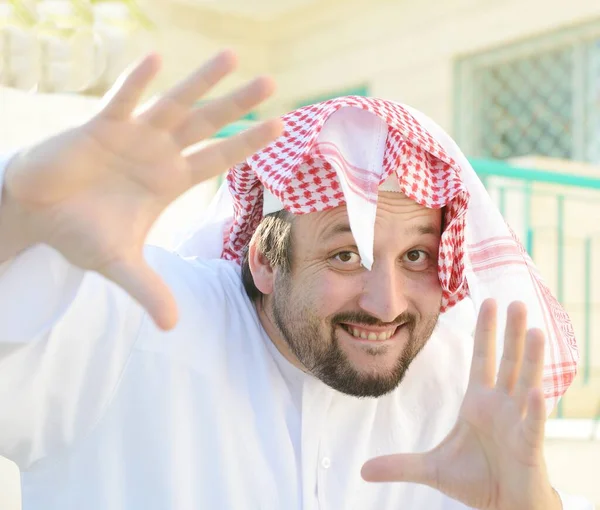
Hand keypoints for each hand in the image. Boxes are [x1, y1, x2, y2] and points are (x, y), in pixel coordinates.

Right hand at [1, 50, 282, 329]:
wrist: (38, 214)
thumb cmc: (81, 232)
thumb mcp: (119, 264)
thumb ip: (148, 289)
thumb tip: (172, 327)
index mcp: (171, 181)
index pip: (219, 159)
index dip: (248, 144)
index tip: (279, 125)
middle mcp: (159, 153)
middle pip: (207, 124)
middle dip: (237, 104)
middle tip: (271, 82)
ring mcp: (132, 136)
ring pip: (174, 104)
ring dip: (201, 81)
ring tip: (232, 56)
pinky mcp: (99, 127)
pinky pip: (122, 101)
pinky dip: (137, 84)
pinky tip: (156, 61)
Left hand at [361, 300, 561, 509]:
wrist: (503, 508)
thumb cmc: (476, 480)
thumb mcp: (432, 469)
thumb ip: (400, 464)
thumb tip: (363, 471)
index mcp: (479, 402)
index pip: (483, 359)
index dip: (485, 331)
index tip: (489, 302)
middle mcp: (501, 405)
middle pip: (508, 361)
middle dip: (510, 332)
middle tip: (515, 302)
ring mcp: (517, 423)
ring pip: (526, 383)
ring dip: (530, 358)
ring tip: (534, 330)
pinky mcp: (528, 447)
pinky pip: (532, 424)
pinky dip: (535, 409)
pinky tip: (535, 391)